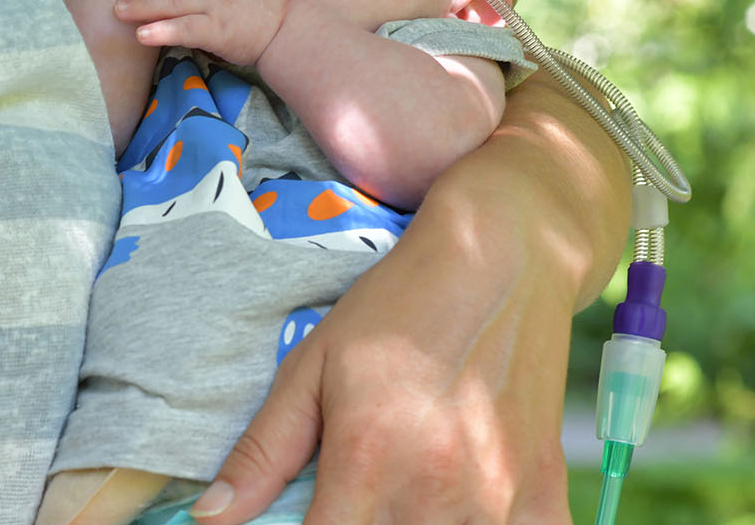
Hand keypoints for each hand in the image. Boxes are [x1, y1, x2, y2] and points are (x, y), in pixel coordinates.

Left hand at [115, 0, 295, 66]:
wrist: (295, 28)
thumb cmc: (275, 6)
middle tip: (118, 3)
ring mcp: (213, 3)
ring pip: (170, 1)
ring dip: (141, 7)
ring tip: (118, 12)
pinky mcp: (217, 27)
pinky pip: (183, 27)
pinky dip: (161, 30)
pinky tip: (142, 35)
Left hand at [189, 168, 586, 523]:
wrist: (505, 257)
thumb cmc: (400, 304)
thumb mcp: (315, 362)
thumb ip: (264, 450)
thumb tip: (212, 519)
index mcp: (366, 461)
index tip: (310, 516)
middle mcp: (433, 494)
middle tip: (357, 491)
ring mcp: (496, 502)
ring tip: (405, 486)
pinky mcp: (542, 498)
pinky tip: (462, 498)